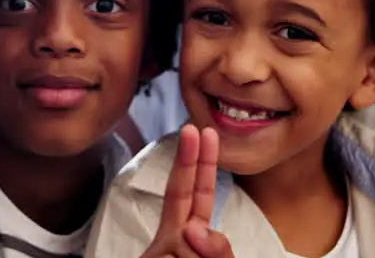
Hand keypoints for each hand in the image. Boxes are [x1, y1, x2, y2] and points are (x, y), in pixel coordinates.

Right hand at [140, 124, 234, 257]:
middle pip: (178, 192)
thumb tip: (192, 229)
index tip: (206, 134)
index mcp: (191, 235)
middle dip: (186, 159)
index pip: (200, 195)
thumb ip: (218, 252)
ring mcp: (156, 251)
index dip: (204, 163)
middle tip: (190, 129)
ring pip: (186, 244)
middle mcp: (170, 238)